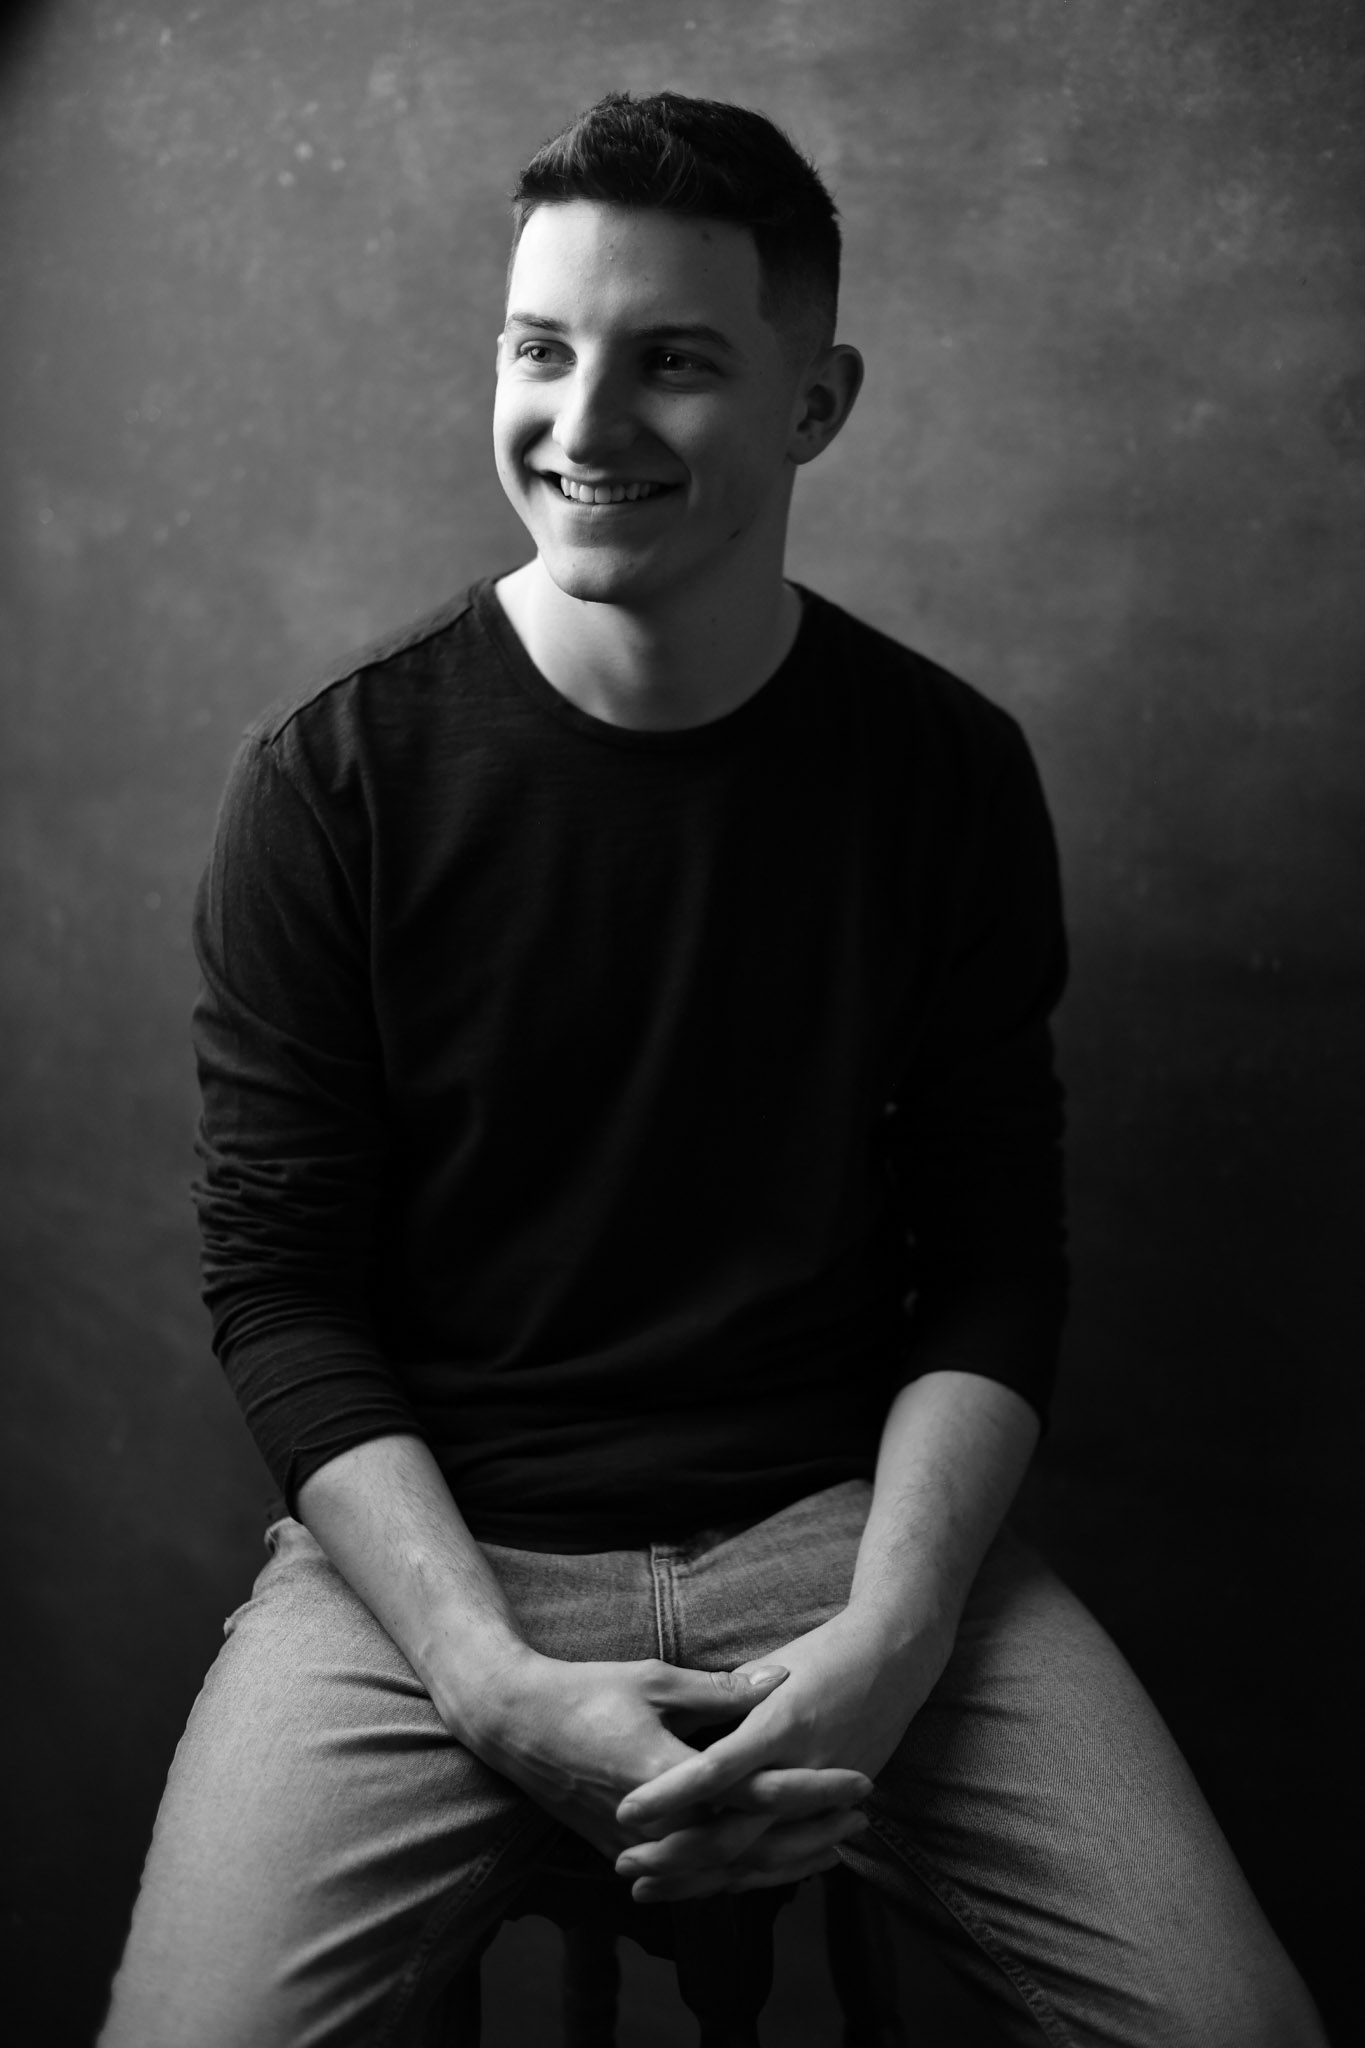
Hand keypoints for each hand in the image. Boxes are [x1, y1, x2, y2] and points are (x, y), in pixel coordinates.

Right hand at [452, 1647, 868, 1867]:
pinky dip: (738, 1874)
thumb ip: (720, 1690)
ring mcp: (640, 1846)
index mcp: (668, 1775)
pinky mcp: (627, 1852)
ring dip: (782, 1861)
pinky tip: (769, 1866)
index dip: (812, 1788)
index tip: (857, 1778)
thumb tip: (780, 1678)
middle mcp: (657, 1824)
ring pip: (725, 1871)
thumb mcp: (654, 1678)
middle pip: (751, 1843)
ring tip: (831, 1846)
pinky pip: (694, 1876)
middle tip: (859, 1819)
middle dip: (810, 1834)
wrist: (515, 1725)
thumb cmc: (586, 1691)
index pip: (756, 1793)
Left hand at [612, 1606, 949, 1898]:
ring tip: (654, 1888)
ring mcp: (821, 1796)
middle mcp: (799, 1768)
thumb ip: (723, 1703)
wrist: (894, 1657)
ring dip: (704, 1878)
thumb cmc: (822, 1653)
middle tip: (627, 1867)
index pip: (713, 1771)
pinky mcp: (836, 1809)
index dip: (669, 1796)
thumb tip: (678, 1733)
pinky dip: (750, 1877)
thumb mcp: (764, 1667)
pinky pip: (788, 1857)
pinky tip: (713, 1887)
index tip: (625, 1812)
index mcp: (776, 1724)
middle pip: (733, 1832)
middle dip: (676, 1856)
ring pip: (757, 1858)